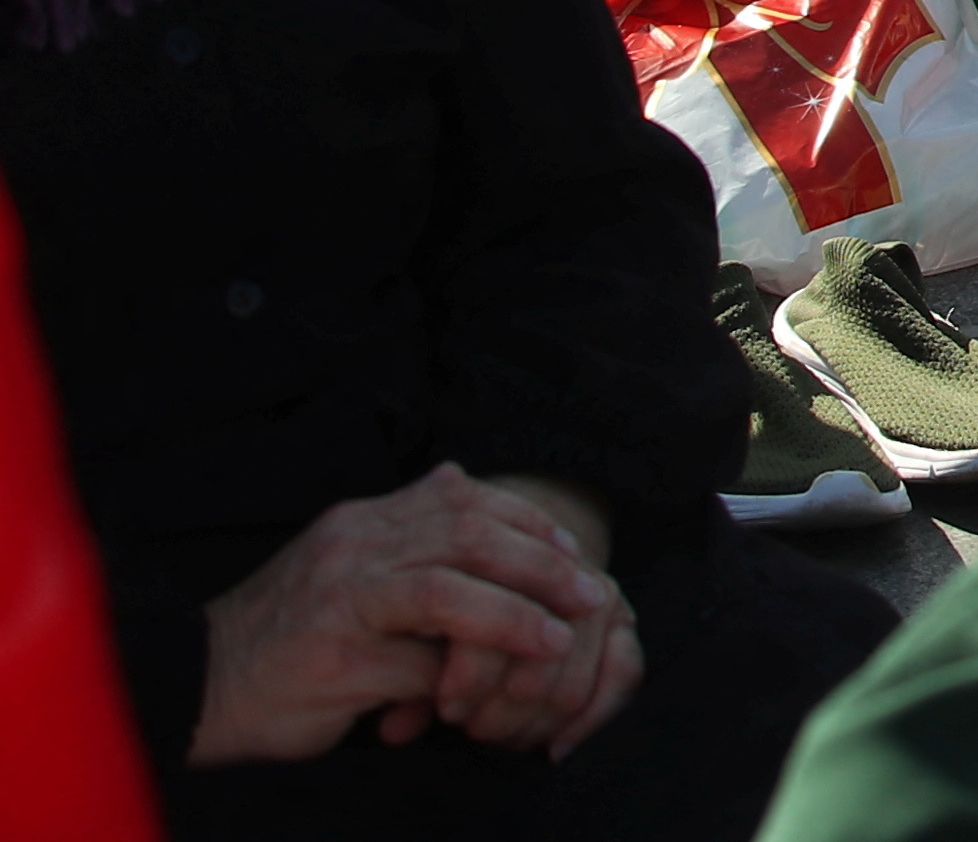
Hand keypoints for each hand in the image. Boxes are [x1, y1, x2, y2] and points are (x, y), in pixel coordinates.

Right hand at [191, 467, 625, 766]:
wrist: (194, 685)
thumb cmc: (284, 633)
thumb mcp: (345, 568)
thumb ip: (403, 535)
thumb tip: (470, 485)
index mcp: (359, 522)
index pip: (461, 498)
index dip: (526, 521)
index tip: (568, 546)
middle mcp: (351, 549)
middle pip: (467, 533)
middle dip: (540, 560)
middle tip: (587, 589)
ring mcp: (339, 602)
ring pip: (449, 589)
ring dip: (516, 612)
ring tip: (559, 634)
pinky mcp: (334, 659)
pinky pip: (418, 663)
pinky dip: (461, 674)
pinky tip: (490, 688)